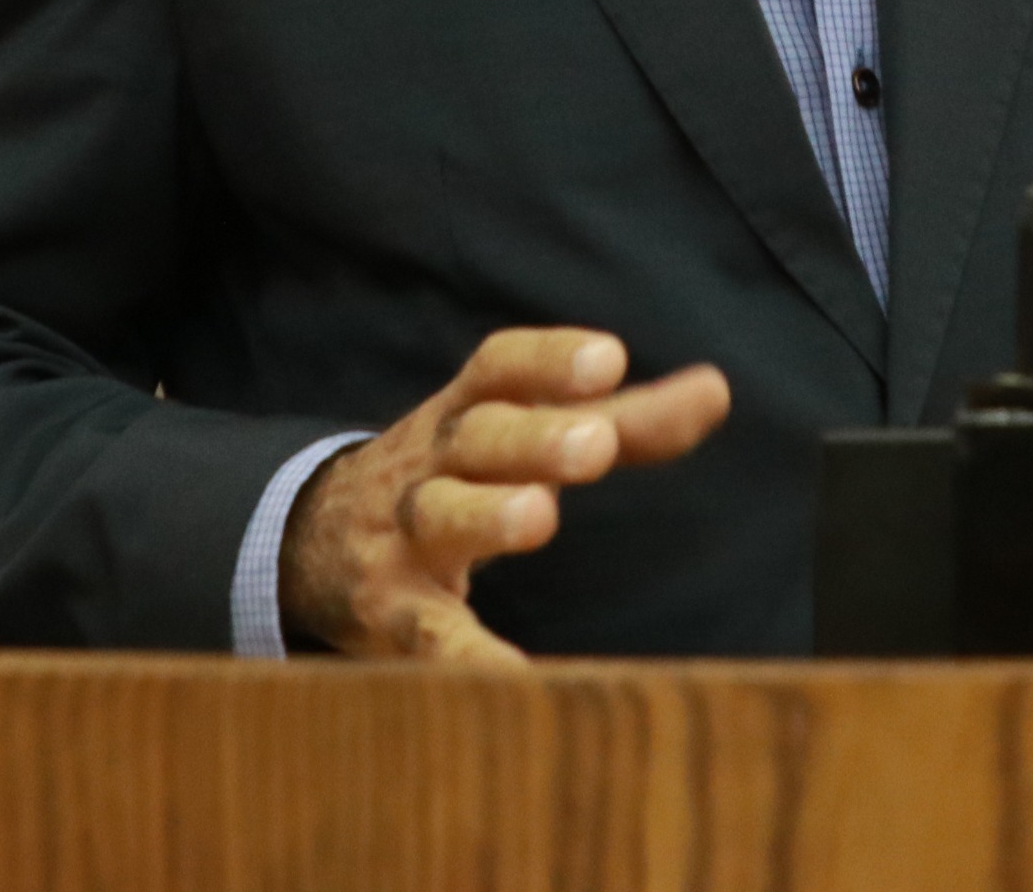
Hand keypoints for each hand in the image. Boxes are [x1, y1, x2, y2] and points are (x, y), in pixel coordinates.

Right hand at [279, 326, 731, 663]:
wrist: (315, 540)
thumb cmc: (459, 473)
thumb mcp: (528, 436)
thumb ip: (625, 421)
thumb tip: (717, 389)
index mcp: (468, 411)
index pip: (501, 368)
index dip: (549, 360)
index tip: (607, 360)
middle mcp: (432, 463)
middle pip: (476, 436)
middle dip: (533, 436)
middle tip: (596, 444)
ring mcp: (404, 536)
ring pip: (439, 515)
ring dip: (485, 512)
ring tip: (537, 516)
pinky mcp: (393, 610)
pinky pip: (427, 629)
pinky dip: (465, 653)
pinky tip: (514, 673)